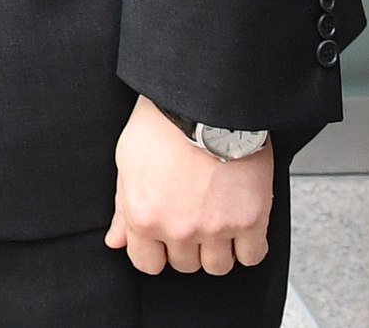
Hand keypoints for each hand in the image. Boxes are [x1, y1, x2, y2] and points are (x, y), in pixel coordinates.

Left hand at [105, 97, 272, 276]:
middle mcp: (179, 229)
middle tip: (190, 217)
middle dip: (185, 246)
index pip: (148, 264)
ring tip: (215, 221)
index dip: (154, 252)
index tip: (162, 240)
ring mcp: (216, 228)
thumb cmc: (161, 125)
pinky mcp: (251, 220)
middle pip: (185, 265)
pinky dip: (247, 246)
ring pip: (218, 266)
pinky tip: (240, 226)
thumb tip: (116, 242)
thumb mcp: (127, 163)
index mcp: (144, 217)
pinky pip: (252, 256)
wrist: (203, 102)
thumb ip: (123, 209)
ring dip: (216, 249)